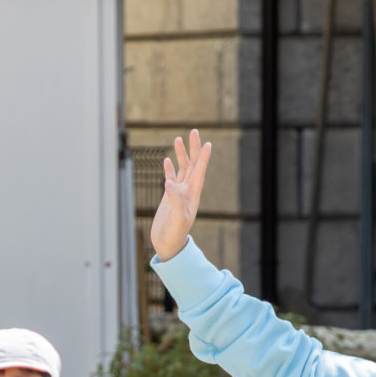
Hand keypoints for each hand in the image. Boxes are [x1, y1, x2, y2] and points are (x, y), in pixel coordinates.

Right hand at [147, 130, 211, 261]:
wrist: (168, 245)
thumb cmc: (175, 234)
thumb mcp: (176, 218)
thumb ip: (173, 199)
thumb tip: (168, 182)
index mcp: (193, 194)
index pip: (200, 171)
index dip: (204, 158)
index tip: (208, 143)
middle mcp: (188, 191)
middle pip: (193, 165)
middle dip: (193, 148)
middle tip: (194, 131)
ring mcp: (179, 193)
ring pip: (182, 169)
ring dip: (182, 154)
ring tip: (178, 139)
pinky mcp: (169, 197)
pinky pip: (171, 178)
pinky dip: (170, 168)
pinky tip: (168, 159)